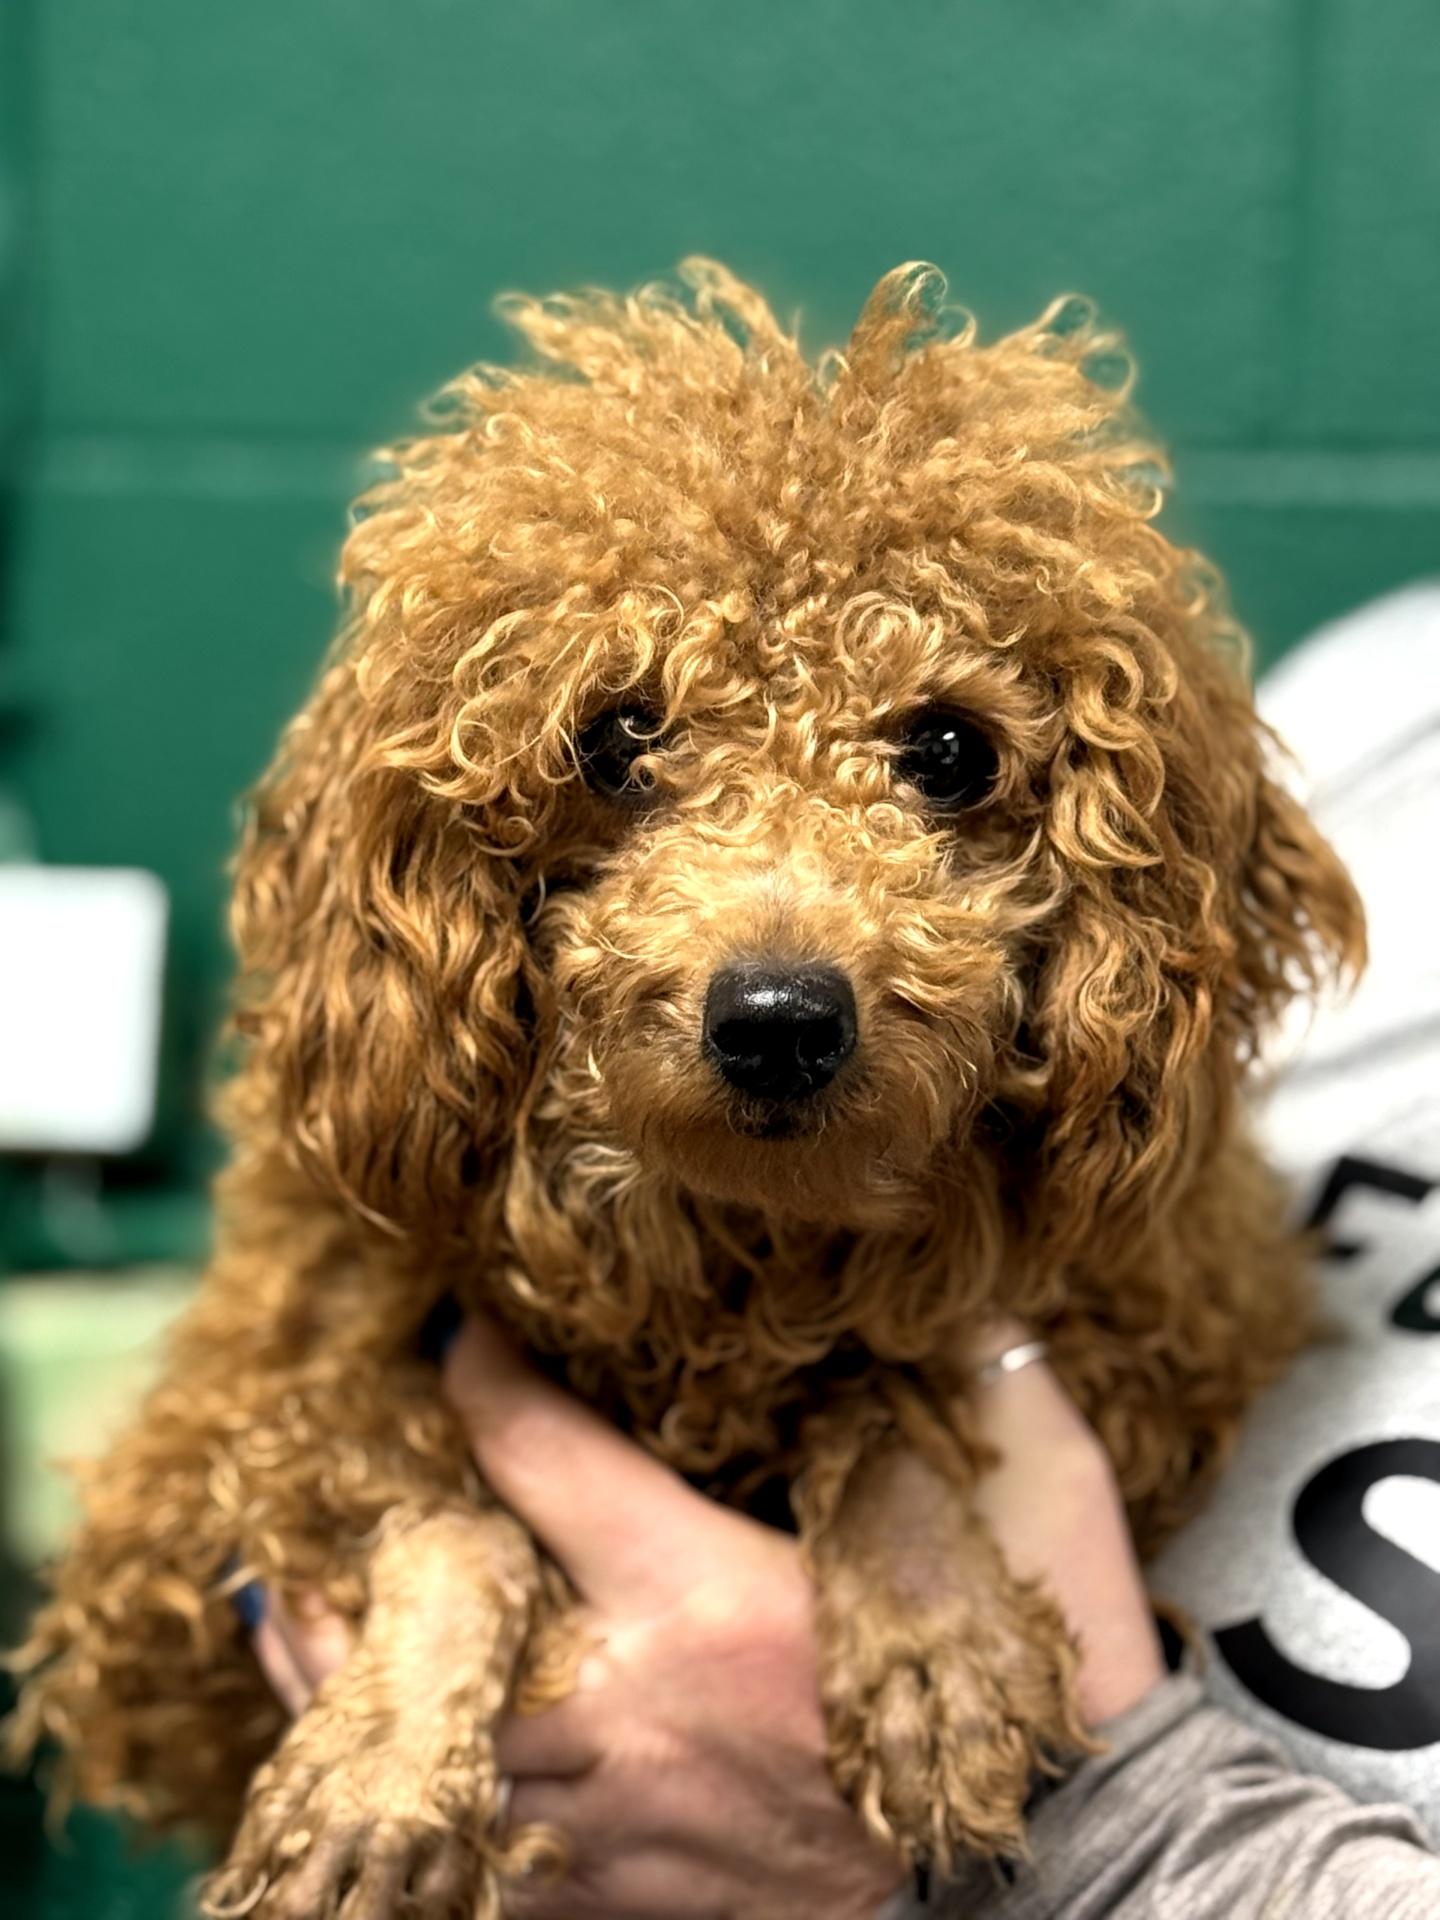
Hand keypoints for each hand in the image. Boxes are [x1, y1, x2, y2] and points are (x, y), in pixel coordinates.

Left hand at [253, 1318, 1163, 1916]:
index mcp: (704, 1593)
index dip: (482, 1381)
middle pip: (432, 1628)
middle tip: (295, 1533)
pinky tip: (393, 1786)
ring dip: (351, 1701)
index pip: (540, 1457)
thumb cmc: (1055, 1688)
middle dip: (355, 1573)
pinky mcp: (639, 1914)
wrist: (1090, 1886)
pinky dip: (430, 1820)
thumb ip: (990, 1380)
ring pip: (432, 1759)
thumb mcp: (1043, 1504)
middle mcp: (631, 1711)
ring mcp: (619, 1829)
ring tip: (291, 1646)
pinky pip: (494, 1875)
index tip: (462, 1341)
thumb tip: (966, 1292)